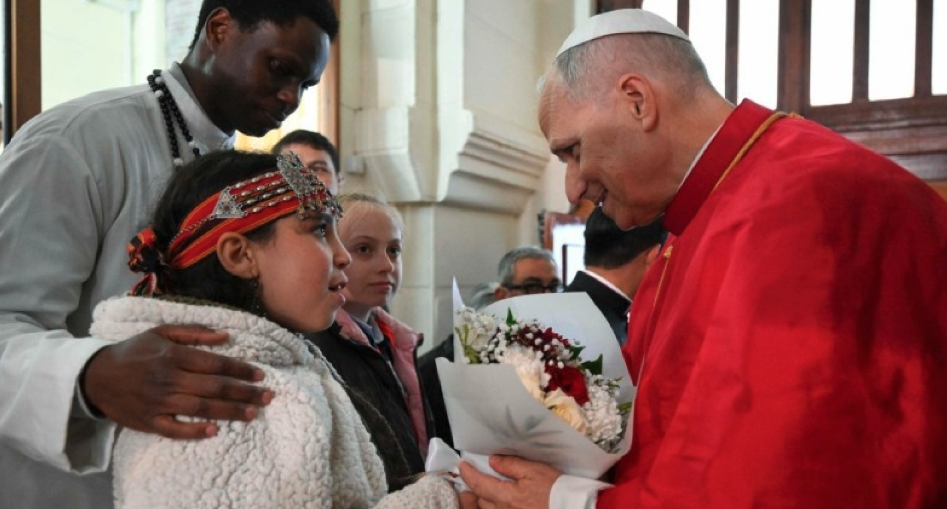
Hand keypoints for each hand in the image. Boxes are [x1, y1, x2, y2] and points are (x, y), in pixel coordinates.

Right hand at [82, 324, 272, 438]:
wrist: (95, 376)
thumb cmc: (133, 351)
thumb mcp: (161, 332)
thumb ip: (194, 332)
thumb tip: (226, 335)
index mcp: (174, 356)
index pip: (215, 364)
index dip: (240, 370)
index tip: (260, 375)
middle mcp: (169, 379)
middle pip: (214, 388)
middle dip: (244, 393)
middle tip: (268, 397)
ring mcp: (159, 402)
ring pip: (201, 409)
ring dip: (230, 412)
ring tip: (253, 413)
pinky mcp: (149, 421)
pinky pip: (175, 430)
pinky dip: (195, 431)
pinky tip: (215, 431)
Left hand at [459, 455, 560, 508]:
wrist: (572, 507)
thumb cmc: (555, 490)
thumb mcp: (534, 470)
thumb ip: (511, 465)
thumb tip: (493, 461)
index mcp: (506, 497)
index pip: (479, 484)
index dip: (468, 474)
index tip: (462, 465)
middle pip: (481, 500)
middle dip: (476, 488)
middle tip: (475, 475)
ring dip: (484, 500)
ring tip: (487, 489)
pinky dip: (495, 506)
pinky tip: (501, 499)